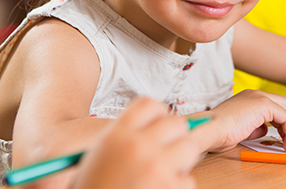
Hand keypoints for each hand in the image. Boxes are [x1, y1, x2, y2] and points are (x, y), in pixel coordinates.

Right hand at [72, 97, 200, 188]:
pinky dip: (178, 187)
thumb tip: (165, 126)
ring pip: (190, 147)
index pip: (151, 105)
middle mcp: (137, 146)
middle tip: (166, 153)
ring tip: (164, 174)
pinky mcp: (169, 187)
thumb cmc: (95, 188)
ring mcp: (156, 167)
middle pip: (176, 123)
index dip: (159, 115)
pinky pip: (188, 179)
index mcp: (117, 135)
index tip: (160, 125)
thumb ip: (127, 137)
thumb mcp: (100, 156)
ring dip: (182, 161)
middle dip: (175, 138)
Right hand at [206, 90, 285, 152]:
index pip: (276, 106)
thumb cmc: (220, 132)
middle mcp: (256, 94)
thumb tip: (266, 130)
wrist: (211, 129)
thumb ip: (256, 127)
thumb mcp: (243, 129)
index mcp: (250, 98)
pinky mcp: (263, 104)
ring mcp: (260, 97)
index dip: (285, 122)